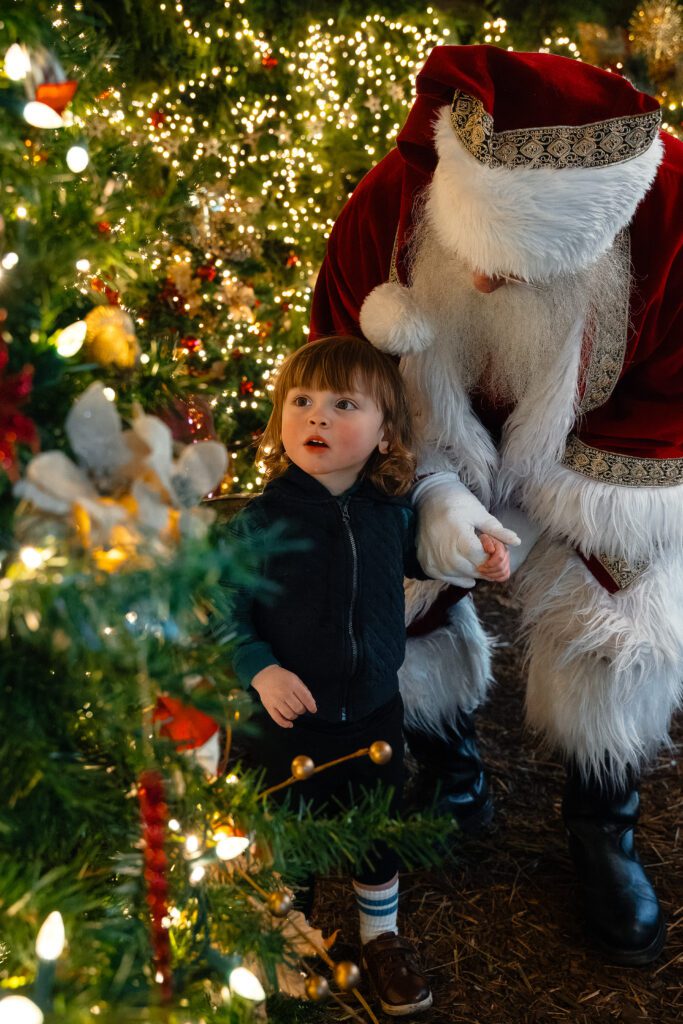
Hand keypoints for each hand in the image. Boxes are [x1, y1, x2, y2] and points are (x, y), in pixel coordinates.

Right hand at [251, 665, 316, 728]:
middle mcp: (284, 693)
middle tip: (301, 708)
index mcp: (293, 684)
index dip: (311, 706)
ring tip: (294, 712)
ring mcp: (276, 701)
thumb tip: (312, 704)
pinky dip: (285, 724)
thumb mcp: (295, 679)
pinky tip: (290, 724)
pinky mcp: (269, 707)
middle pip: (298, 708)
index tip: (313, 710)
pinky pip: (278, 719)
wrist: (265, 676)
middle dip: (302, 710)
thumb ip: (304, 690)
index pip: (305, 698)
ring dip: (295, 716)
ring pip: (289, 715)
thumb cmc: (283, 677)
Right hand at [414, 472, 519, 586]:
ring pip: (464, 577)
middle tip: (493, 554)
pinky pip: (450, 579)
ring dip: (476, 571)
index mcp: (458, 537)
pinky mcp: (428, 566)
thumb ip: (497, 530)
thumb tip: (517, 541)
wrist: (428, 499)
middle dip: (489, 566)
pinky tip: (467, 566)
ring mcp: (435, 561)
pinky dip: (461, 576)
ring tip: (477, 555)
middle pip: (475, 571)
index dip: (496, 558)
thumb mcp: (479, 512)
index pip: (483, 560)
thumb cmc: (456, 503)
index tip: (500, 550)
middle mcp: (445, 553)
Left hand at [476, 533, 510, 581]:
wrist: (483, 544)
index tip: (481, 566)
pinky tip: (489, 576)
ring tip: (483, 573)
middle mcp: (506, 553)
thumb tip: (491, 550)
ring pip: (503, 573)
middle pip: (501, 567)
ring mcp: (507, 561)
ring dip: (492, 575)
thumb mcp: (483, 538)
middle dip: (489, 571)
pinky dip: (497, 578)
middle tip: (480, 570)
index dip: (490, 564)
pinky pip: (506, 576)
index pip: (500, 558)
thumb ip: (486, 542)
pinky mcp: (506, 567)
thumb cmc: (482, 542)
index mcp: (501, 546)